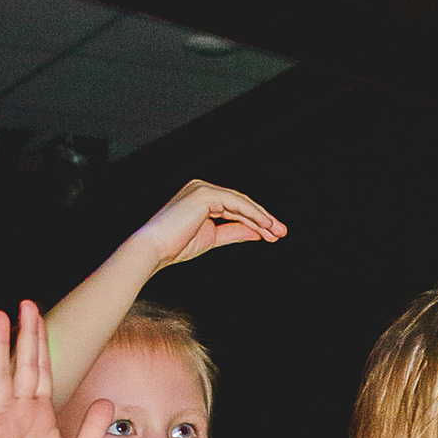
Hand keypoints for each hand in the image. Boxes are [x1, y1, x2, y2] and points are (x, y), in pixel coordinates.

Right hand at [0, 300, 110, 437]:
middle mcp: (19, 414)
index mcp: (40, 415)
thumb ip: (90, 427)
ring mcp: (1, 424)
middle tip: (23, 304)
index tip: (39, 316)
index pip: (41, 370)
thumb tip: (107, 402)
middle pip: (21, 366)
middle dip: (22, 335)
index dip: (40, 343)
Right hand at [122, 180, 283, 274]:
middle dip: (263, 219)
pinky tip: (266, 226)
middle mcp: (202, 189)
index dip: (256, 222)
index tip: (272, 235)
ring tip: (277, 232)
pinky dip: (253, 214)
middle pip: (241, 204)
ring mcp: (203, 189)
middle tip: (281, 233)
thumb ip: (234, 232)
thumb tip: (257, 232)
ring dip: (262, 218)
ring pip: (241, 203)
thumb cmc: (176, 245)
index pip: (235, 208)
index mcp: (202, 198)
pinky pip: (236, 203)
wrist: (155, 249)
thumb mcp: (213, 238)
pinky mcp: (204, 194)